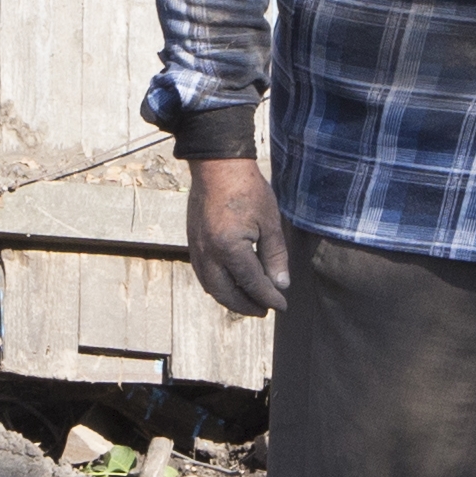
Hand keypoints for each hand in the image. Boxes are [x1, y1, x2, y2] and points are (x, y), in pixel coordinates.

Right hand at [185, 157, 291, 315]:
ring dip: (230, 299)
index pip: (251, 284)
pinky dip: (217, 286)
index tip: (282, 304)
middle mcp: (209, 253)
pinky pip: (203, 274)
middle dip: (246, 306)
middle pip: (226, 293)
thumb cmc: (247, 190)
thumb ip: (275, 256)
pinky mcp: (193, 243)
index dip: (268, 297)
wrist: (217, 166)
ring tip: (249, 302)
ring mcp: (197, 249)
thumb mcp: (270, 222)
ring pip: (211, 287)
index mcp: (229, 248)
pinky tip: (231, 285)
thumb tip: (280, 284)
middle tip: (265, 310)